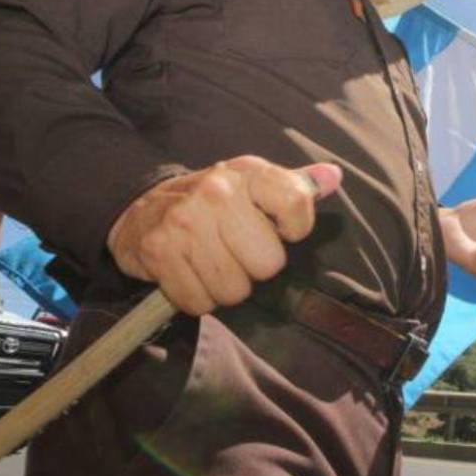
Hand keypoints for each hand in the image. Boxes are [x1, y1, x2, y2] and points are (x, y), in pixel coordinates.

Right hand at [107, 156, 341, 315]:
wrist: (141, 209)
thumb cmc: (213, 202)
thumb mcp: (254, 184)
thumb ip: (296, 186)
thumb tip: (333, 177)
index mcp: (248, 172)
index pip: (295, 203)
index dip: (295, 228)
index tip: (279, 229)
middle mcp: (217, 191)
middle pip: (268, 264)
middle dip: (254, 268)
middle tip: (235, 252)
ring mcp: (185, 221)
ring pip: (234, 290)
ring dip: (226, 288)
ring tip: (211, 264)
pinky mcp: (159, 252)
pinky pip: (199, 303)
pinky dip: (197, 298)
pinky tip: (189, 274)